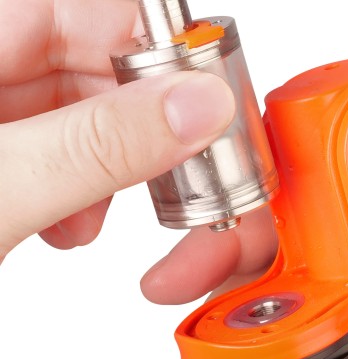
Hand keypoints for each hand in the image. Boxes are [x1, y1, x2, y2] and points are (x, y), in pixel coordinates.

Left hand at [0, 0, 234, 261]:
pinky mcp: (2, 156)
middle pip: (96, 67)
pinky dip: (78, 187)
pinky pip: (57, 150)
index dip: (164, 54)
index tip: (203, 105)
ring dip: (108, 167)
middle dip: (136, 130)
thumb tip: (200, 106)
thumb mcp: (6, 189)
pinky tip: (68, 223)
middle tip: (165, 170)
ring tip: (93, 215)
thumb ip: (103, 146)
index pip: (101, 13)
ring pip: (82, 114)